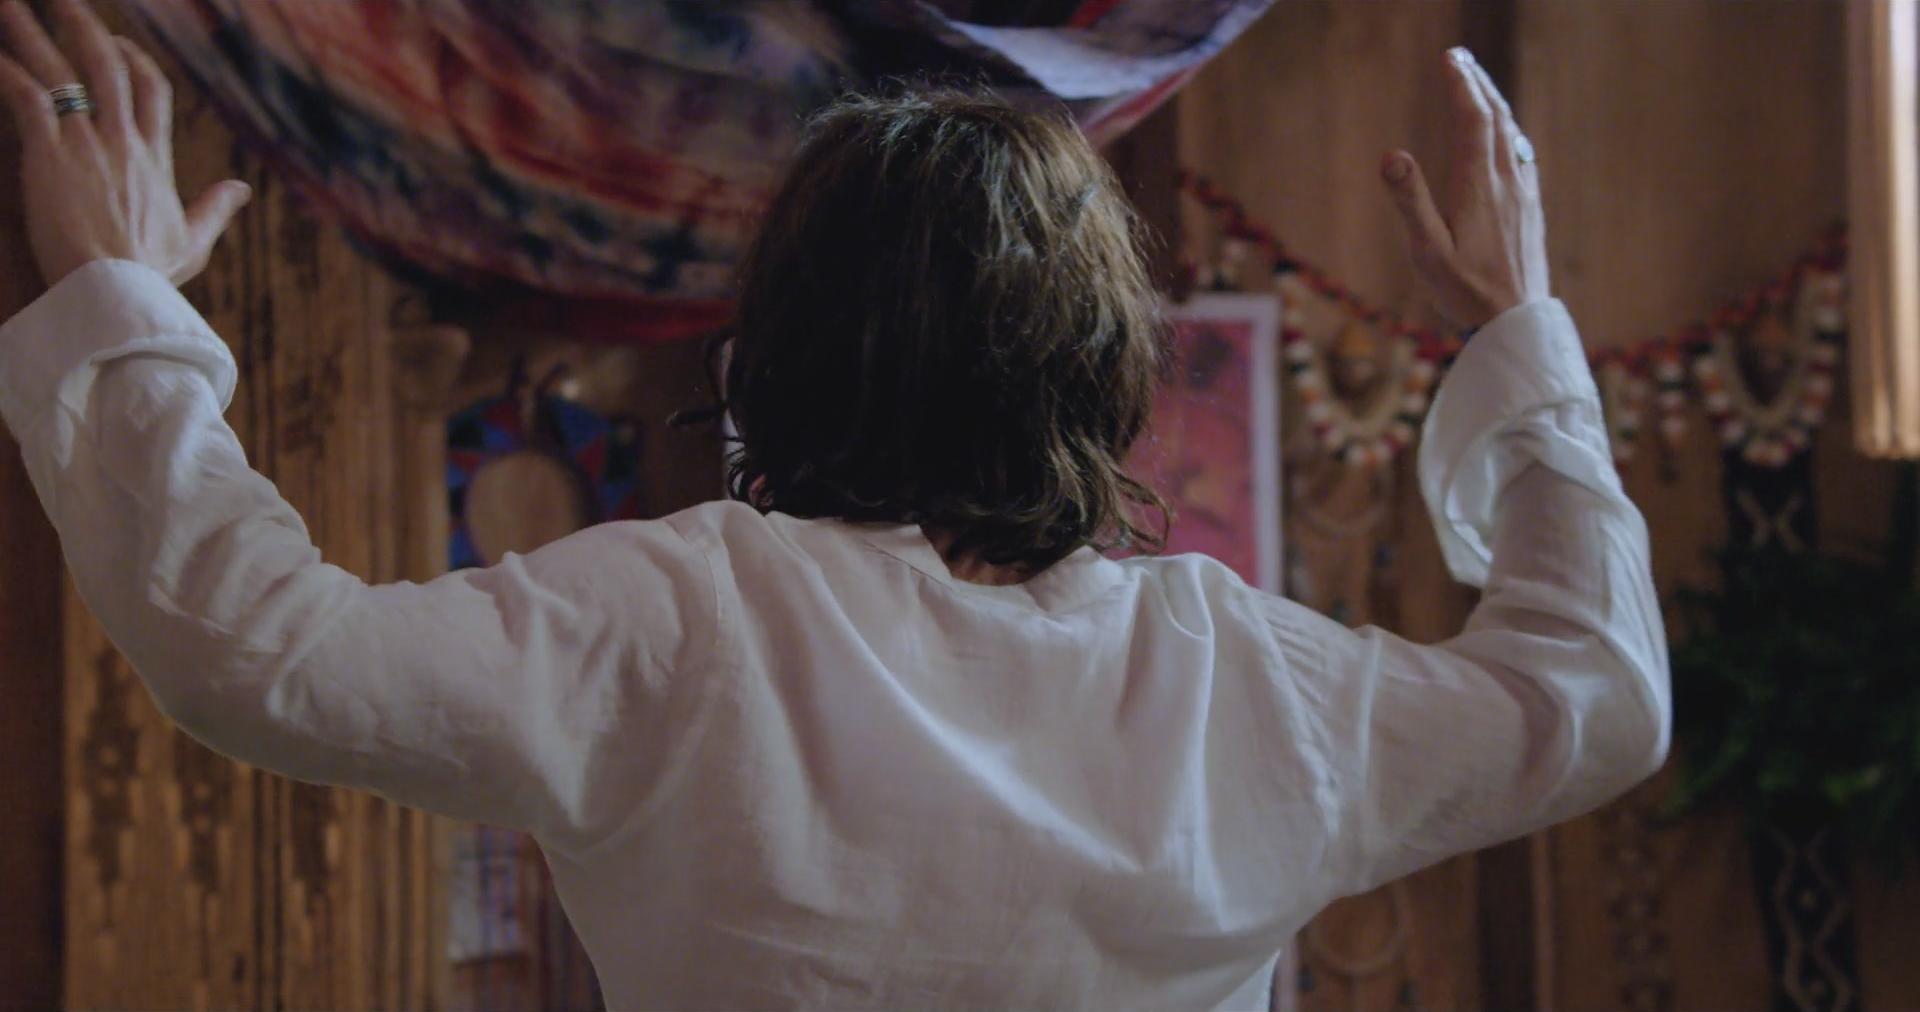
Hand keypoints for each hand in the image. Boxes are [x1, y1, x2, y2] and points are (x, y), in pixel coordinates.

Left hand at [0, 0, 248, 287]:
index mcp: (155, 160)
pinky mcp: (49, 154)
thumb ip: (216, 209)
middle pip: (107, 66)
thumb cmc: (151, 275)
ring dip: (31, 32)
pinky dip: (6, 70)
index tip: (118, 42)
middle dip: (83, 27)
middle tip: (62, 1)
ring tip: (10, 3)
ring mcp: (87, 144)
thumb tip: (243, 188)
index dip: (135, 61)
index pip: (151, 93)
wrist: (119, 291)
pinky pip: (26, 97)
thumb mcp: (193, 243)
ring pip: (61, 70)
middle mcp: (123, 142)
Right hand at [1380, 48, 1548, 330]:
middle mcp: (1508, 182)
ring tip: (1479, 88)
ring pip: (1513, 135)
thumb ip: (1410, 201)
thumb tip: (1392, 154)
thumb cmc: (1466, 293)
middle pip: (1497, 118)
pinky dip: (1509, 132)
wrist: (1517, 325)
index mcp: (1480, 186)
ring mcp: (1524, 195)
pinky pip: (1523, 156)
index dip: (1462, 85)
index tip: (1450, 58)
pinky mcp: (1532, 211)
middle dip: (1478, 84)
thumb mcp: (1427, 252)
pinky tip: (1505, 139)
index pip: (1473, 120)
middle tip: (1460, 58)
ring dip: (1495, 105)